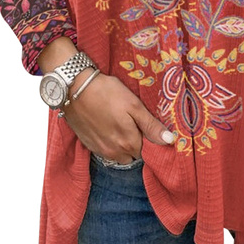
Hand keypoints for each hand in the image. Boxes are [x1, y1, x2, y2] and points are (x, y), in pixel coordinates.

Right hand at [62, 73, 176, 163]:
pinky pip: (105, 151)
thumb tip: (170, 141)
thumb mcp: (134, 105)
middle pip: (133, 155)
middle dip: (135, 143)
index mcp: (129, 142)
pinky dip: (109, 143)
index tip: (145, 126)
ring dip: (122, 144)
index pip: (147, 151)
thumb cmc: (106, 92)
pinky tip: (106, 126)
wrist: (74, 88)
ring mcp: (100, 150)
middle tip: (132, 122)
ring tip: (119, 123)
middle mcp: (115, 152)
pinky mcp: (89, 145)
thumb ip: (151, 126)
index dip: (148, 139)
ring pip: (119, 155)